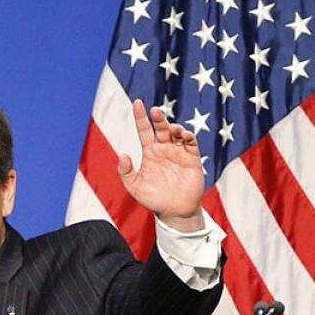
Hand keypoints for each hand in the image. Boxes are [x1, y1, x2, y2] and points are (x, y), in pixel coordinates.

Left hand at [117, 99, 205, 231]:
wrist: (174, 212)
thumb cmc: (153, 200)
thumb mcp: (134, 187)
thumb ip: (126, 172)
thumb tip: (122, 155)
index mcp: (150, 153)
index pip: (144, 130)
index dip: (141, 117)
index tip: (137, 102)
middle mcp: (164, 149)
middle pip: (161, 128)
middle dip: (159, 118)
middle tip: (155, 111)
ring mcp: (179, 152)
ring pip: (177, 133)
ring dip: (174, 128)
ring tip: (172, 129)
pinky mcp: (192, 158)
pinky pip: (191, 143)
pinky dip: (188, 137)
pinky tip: (183, 135)